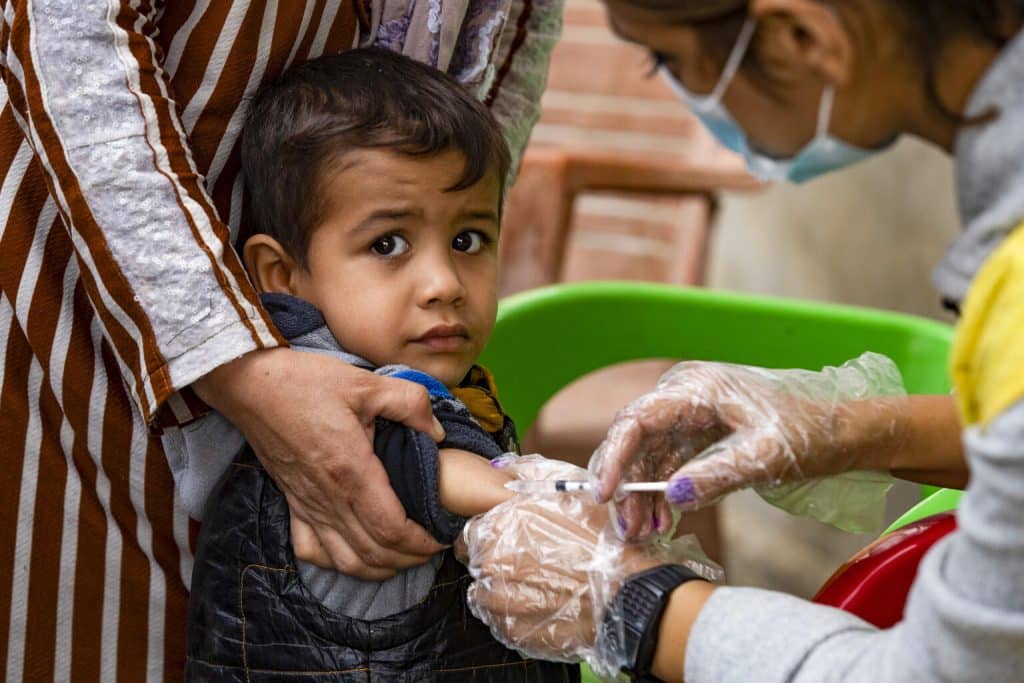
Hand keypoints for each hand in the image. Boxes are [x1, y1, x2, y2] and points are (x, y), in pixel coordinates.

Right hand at [193, 347, 445, 578]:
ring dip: (379, 568)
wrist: (249, 385)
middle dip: (409, 559)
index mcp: (350, 471)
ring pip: (345, 562)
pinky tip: (357, 553)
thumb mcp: (366, 383)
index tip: (441, 537)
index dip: (421, 542)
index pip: (391, 528)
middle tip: (432, 547)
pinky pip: (313, 550)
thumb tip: (437, 433)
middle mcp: (327, 498)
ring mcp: (307, 506)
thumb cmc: (305, 382)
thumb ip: (410, 404)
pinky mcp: (292, 504)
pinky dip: (339, 563)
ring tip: (404, 556)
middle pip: (373, 553)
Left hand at [459, 455, 718, 676]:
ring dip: (502, 588)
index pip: (473, 530)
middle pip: (478, 561)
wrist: (628, 594)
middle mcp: (494, 561)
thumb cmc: (603, 540)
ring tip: (535, 585)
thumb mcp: (572, 489)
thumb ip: (532, 472)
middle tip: (529, 561)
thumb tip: (501, 464)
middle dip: (496, 559)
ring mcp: (502, 599)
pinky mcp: (514, 630)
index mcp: (503, 525)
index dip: (491, 532)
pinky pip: (500, 620)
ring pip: (485, 592)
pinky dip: (514, 614)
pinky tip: (540, 606)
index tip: (507, 537)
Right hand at [590, 352, 908, 539]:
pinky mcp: (700, 436)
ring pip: (650, 456)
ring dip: (643, 495)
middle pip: (637, 440)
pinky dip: (664, 493)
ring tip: (643, 532)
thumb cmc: (809, 434)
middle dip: (628, 484)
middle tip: (626, 525)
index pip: (638, 419)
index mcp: (696, 388)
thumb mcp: (765, 456)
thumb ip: (717, 475)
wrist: (843, 435)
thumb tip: (673, 497)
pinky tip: (664, 521)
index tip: (606, 493)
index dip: (617, 456)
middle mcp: (686, 397)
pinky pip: (670, 464)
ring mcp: (691, 416)